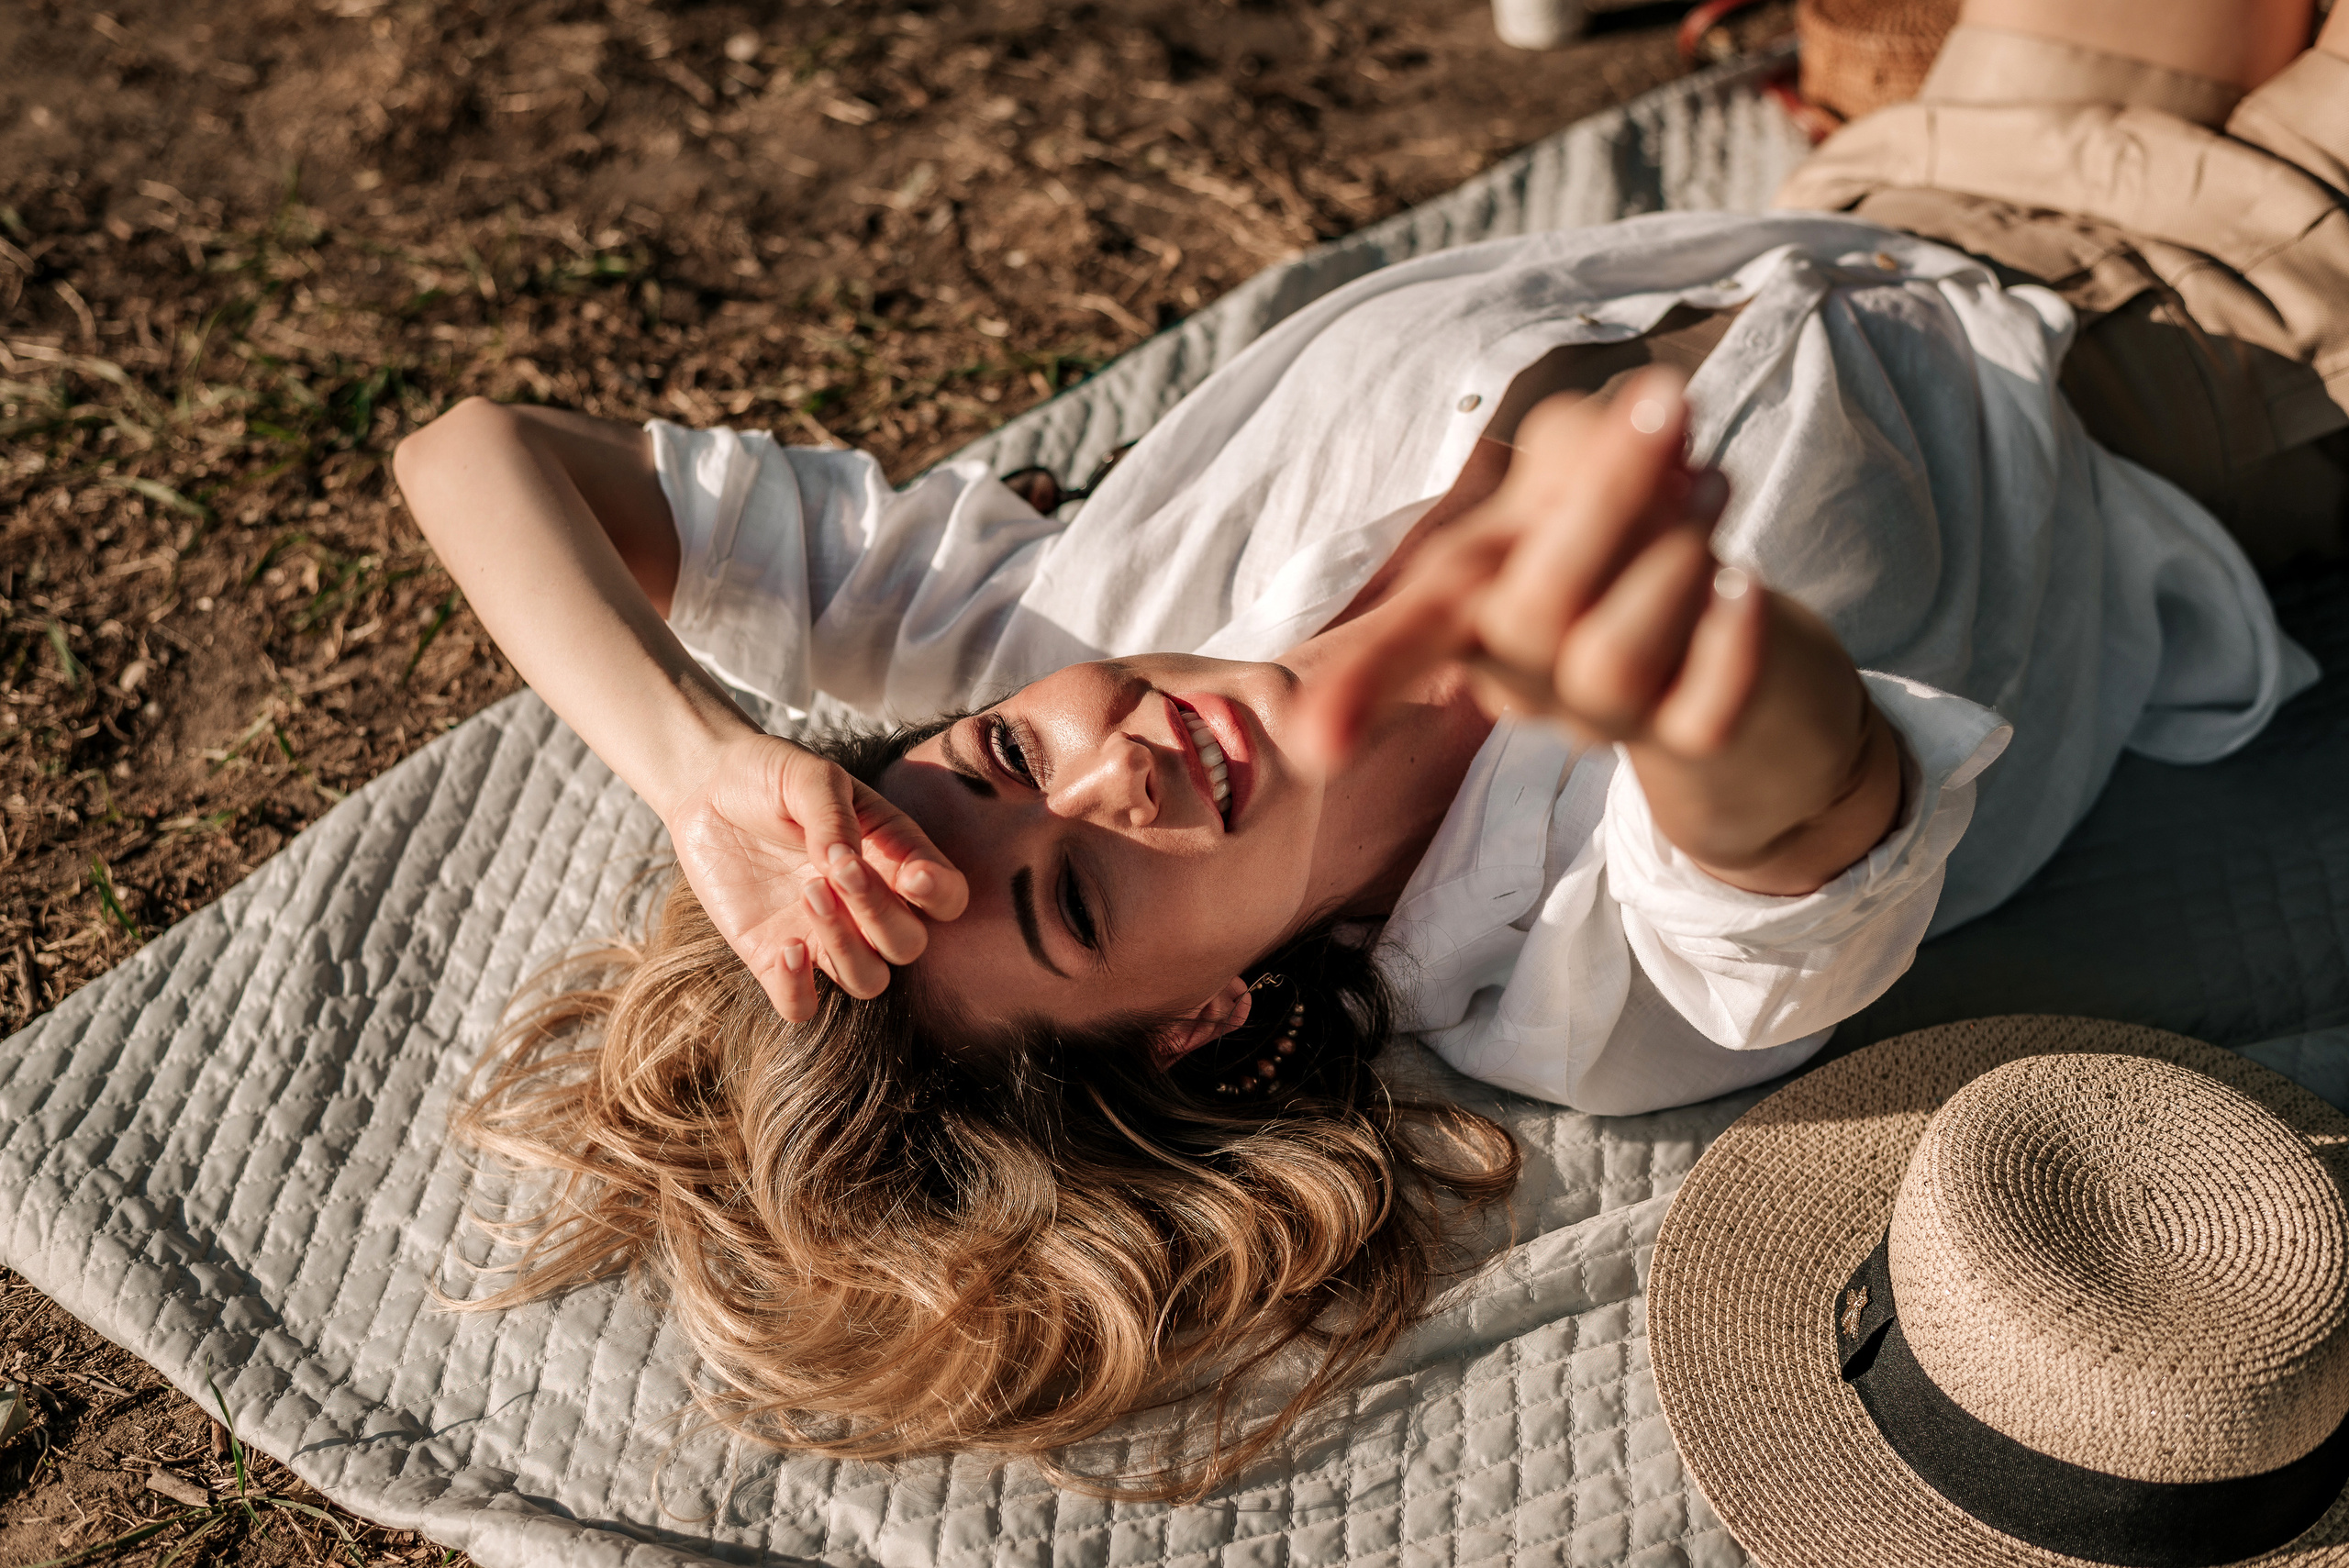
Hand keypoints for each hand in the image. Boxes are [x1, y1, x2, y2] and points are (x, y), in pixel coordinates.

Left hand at [667, 733, 968, 1020]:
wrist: (706, 788)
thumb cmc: (770, 776)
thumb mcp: (807, 776)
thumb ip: (833, 815)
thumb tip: (844, 861)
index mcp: (892, 857)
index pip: (947, 898)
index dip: (940, 896)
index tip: (912, 875)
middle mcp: (867, 905)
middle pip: (908, 944)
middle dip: (879, 913)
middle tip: (836, 869)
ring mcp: (823, 936)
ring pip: (868, 980)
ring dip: (846, 947)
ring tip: (808, 892)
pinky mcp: (775, 958)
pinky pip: (803, 1006)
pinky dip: (799, 991)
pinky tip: (783, 950)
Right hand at [1305, 369, 1900, 893]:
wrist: (1749, 678)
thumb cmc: (1634, 551)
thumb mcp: (1582, 476)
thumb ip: (1576, 441)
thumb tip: (1614, 430)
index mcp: (1469, 607)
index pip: (1404, 639)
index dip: (1358, 684)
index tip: (1315, 748)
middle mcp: (1522, 675)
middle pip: (1529, 613)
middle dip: (1605, 491)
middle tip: (1666, 399)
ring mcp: (1603, 717)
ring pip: (1612, 661)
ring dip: (1674, 554)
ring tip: (1712, 488)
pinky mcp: (1695, 740)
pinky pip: (1707, 708)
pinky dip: (1732, 639)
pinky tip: (1745, 584)